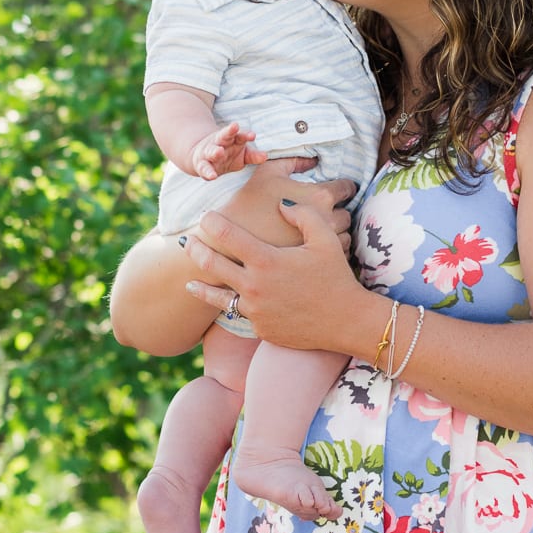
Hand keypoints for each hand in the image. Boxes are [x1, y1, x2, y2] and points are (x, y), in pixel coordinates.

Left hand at [183, 199, 360, 352]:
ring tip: (188, 281)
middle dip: (196, 251)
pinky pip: (239, 314)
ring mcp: (255, 310)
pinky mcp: (259, 328)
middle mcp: (254, 286)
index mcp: (267, 260)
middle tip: (187, 242)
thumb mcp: (325, 239)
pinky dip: (231, 306)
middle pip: (212, 265)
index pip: (227, 235)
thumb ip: (302, 215)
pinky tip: (222, 304)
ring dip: (201, 286)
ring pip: (218, 297)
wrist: (345, 321)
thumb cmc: (336, 277)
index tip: (207, 216)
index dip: (213, 223)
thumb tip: (280, 204)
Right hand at [188, 121, 267, 180]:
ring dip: (215, 151)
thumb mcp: (242, 155)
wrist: (202, 157)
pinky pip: (204, 168)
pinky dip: (208, 172)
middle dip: (229, 131)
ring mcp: (209, 153)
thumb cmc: (228, 154)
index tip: (252, 135)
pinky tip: (212, 176)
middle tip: (234, 127)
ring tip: (219, 151)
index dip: (246, 135)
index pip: (240, 135)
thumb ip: (253, 156)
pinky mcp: (202, 164)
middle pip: (224, 135)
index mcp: (232, 140)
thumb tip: (265, 156)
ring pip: (212, 150)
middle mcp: (220, 143)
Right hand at [221, 156, 357, 253]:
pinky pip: (336, 256)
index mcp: (319, 196)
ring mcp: (321, 246)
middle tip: (326, 211)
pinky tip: (316, 246)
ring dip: (337, 232)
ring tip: (321, 230)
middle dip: (338, 211)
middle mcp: (327, 221)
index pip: (347, 188)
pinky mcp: (314, 264)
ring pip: (344, 237)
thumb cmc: (247, 204)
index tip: (338, 190)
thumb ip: (292, 161)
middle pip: (347, 214)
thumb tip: (313, 159)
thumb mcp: (266, 173)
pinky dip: (331, 251)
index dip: (343, 187)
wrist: (228, 244)